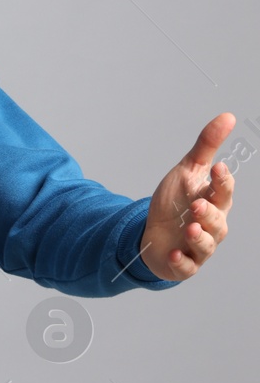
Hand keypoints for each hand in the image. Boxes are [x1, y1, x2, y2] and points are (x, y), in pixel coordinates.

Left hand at [138, 112, 236, 280]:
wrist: (154, 232)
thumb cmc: (176, 201)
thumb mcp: (188, 171)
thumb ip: (207, 146)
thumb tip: (228, 116)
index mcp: (214, 202)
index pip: (224, 191)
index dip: (223, 181)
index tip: (219, 168)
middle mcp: (211, 225)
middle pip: (217, 220)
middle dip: (208, 213)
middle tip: (196, 205)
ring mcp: (197, 246)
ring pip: (206, 244)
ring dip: (198, 237)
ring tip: (188, 227)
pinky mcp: (182, 263)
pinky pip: (186, 266)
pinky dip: (180, 260)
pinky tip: (172, 252)